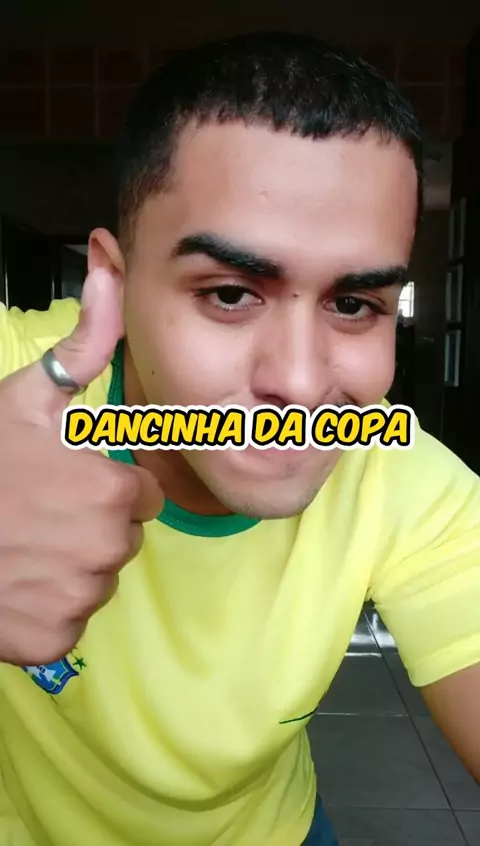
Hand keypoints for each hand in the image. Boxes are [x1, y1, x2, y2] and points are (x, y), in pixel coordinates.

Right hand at [0, 269, 163, 665]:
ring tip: (22, 544)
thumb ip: (85, 344)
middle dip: (92, 526)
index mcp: (113, 492)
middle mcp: (108, 551)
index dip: (109, 486)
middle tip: (38, 511)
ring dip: (69, 568)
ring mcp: (79, 600)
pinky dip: (45, 610)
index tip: (69, 480)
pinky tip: (12, 583)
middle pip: (122, 539)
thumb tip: (113, 273)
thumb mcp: (26, 396)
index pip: (142, 496)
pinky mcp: (52, 641)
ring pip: (95, 580)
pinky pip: (67, 622)